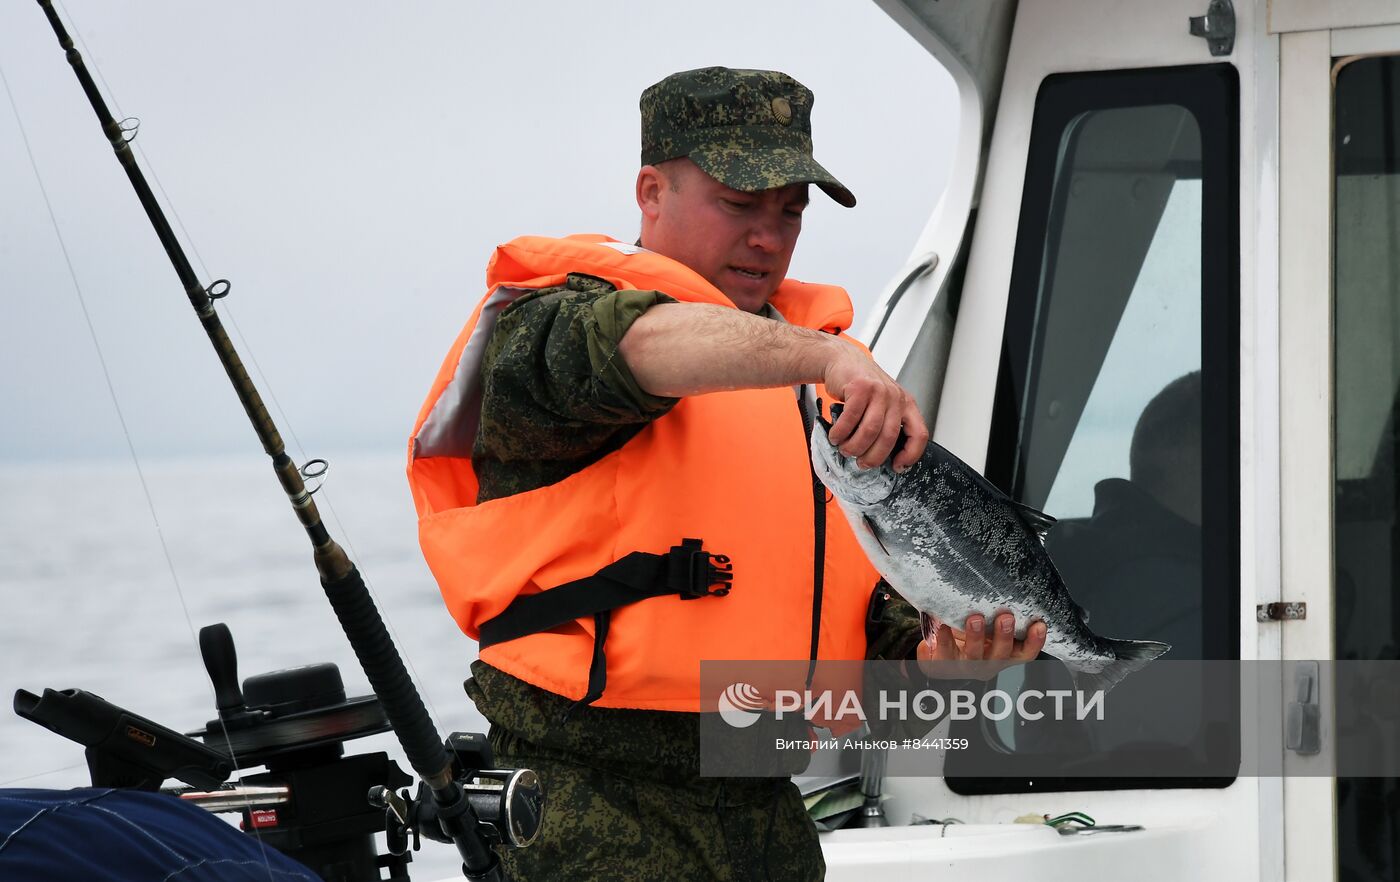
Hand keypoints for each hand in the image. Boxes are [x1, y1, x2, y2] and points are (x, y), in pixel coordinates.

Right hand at [822, 343, 928, 471]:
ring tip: (845, 449)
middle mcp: (896, 397)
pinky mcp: (860, 387)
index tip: (897, 466)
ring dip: (854, 446)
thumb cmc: (862, 387)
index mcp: (906, 405)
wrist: (843, 361)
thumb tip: (881, 457)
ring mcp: (879, 391)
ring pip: (870, 430)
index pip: (918, 434)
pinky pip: (850, 418)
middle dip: (873, 456)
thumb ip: (887, 424)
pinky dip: (841, 432)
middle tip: (861, 463)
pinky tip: (836, 436)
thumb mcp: (883, 404)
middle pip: (889, 437)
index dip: (911, 454)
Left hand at [916, 612, 1046, 680]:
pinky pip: (945, 652)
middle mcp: (989, 663)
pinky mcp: (945, 664)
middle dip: (1004, 636)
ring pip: (975, 655)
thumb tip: (1008, 583)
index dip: (1035, 642)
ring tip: (975, 618)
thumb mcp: (989, 626)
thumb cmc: (971, 636)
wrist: (941, 652)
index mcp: (1004, 654)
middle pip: (1002, 654)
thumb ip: (998, 613)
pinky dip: (944, 638)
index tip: (1040, 625)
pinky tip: (943, 626)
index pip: (1025, 652)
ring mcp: (967, 665)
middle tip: (1005, 618)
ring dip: (976, 637)